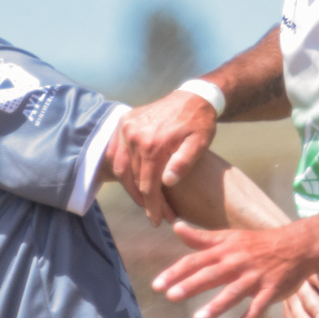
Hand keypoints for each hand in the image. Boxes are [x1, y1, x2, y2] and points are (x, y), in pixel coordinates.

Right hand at [109, 91, 218, 225]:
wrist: (193, 97)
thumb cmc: (200, 123)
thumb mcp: (200, 143)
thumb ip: (184, 162)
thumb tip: (167, 182)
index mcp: (152, 143)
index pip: (148, 183)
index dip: (154, 205)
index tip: (160, 220)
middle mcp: (134, 135)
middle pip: (133, 178)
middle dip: (144, 200)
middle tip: (156, 215)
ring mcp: (126, 127)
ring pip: (121, 167)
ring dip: (131, 188)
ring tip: (145, 202)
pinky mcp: (124, 122)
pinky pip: (118, 152)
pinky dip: (124, 170)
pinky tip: (135, 181)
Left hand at [152, 221, 316, 317]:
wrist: (296, 245)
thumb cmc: (257, 243)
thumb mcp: (229, 237)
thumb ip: (201, 238)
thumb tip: (176, 227)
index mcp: (225, 250)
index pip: (195, 260)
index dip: (176, 272)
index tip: (157, 285)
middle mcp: (238, 262)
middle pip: (211, 274)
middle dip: (191, 284)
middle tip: (171, 296)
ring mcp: (255, 277)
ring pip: (234, 292)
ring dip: (217, 305)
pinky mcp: (272, 290)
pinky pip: (259, 306)